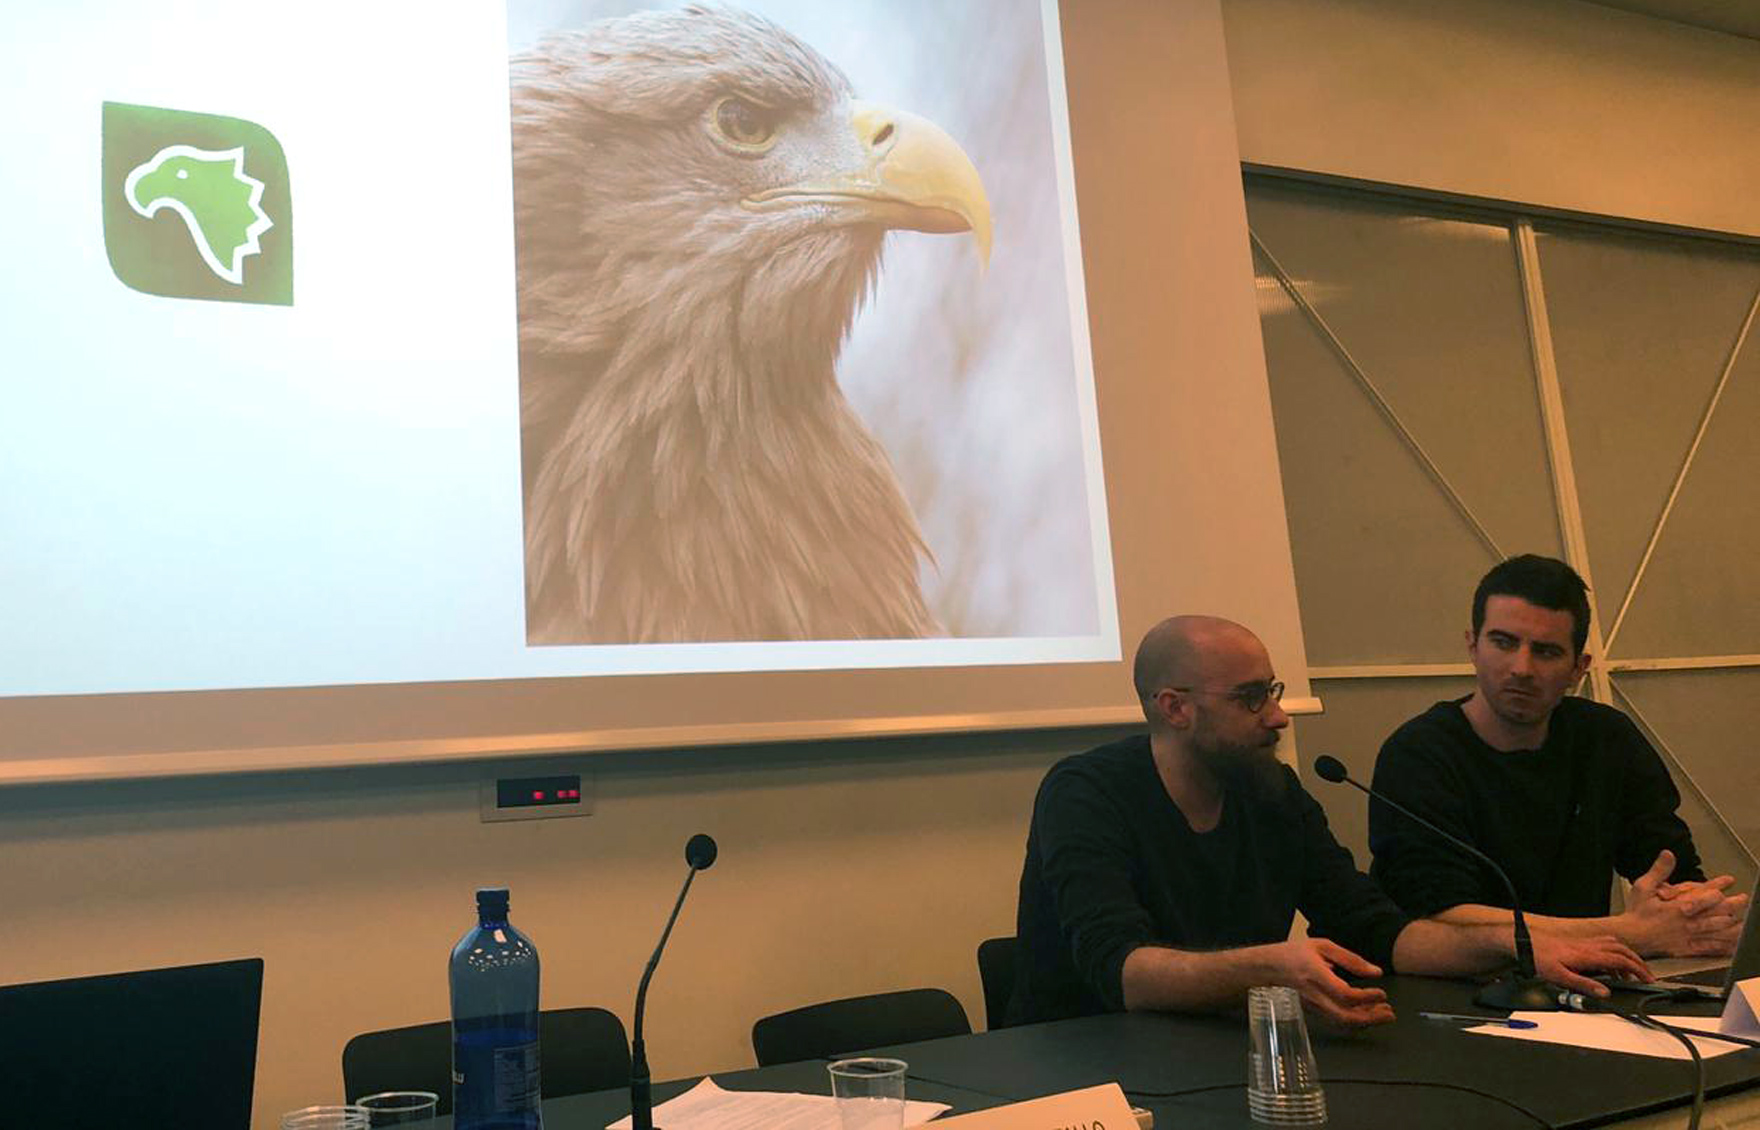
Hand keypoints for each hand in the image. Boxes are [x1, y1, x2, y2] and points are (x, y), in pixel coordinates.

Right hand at [1265, 938, 1394, 1027]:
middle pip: (1345, 1016)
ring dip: (1366, 1022)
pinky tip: (1367, 1014)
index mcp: (1315, 975)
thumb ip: (1350, 959)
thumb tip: (1375, 973)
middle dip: (1371, 1018)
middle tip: (1390, 1012)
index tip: (1382, 993)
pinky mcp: (1314, 1012)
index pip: (1344, 994)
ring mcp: (1313, 1007)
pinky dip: (1356, 1021)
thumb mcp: (1322, 946)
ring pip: (1342, 1023)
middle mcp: (1314, 995)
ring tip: (1383, 1014)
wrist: (1267, 968)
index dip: (1366, 997)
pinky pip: (1338, 1021)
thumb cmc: (1294, 953)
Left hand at [1532, 931, 1649, 995]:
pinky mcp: (1579, 943)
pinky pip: (1605, 944)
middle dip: (1639, 963)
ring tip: (1633, 973)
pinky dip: (1616, 953)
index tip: (1648, 979)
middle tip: (1648, 976)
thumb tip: (1605, 993)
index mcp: (1588, 955)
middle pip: (1623, 950)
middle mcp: (1589, 946)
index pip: (1621, 960)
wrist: (1525, 942)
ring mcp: (1585, 943)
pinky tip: (1611, 966)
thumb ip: (1584, 985)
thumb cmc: (1539, 958)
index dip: (1638, 970)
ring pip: (1615, 945)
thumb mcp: (1560, 977)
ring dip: (1628, 957)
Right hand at [1626, 850, 1748, 956]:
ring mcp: (1690, 936)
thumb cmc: (1636, 912)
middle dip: (1734, 905)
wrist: (1630, 937)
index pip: (1705, 895)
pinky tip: (1733, 945)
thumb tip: (1668, 854)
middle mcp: (1688, 922)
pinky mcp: (1689, 949)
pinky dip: (1725, 946)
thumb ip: (1658, 870)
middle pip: (1718, 913)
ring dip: (1734, 926)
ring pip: (1719, 932)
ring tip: (1745, 922)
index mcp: (1679, 906)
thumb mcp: (1643, 886)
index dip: (1720, 886)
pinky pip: (1711, 948)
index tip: (1729, 880)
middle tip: (1743, 899)